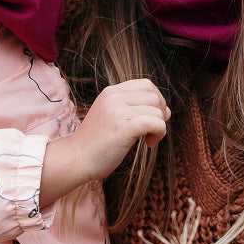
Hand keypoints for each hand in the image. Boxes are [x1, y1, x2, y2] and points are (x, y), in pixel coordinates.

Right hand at [42, 79, 168, 201]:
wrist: (76, 159)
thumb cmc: (97, 143)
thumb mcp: (112, 115)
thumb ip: (133, 108)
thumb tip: (167, 110)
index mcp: (111, 92)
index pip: (146, 85)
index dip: (157, 101)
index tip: (152, 118)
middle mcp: (114, 97)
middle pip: (154, 97)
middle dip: (161, 114)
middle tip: (153, 131)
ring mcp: (117, 111)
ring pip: (157, 110)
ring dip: (160, 127)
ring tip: (148, 140)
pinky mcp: (122, 127)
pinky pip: (154, 123)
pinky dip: (159, 133)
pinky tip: (149, 143)